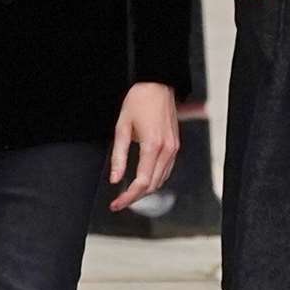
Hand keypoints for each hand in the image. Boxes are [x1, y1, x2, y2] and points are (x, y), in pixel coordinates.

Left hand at [109, 82, 179, 211]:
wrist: (158, 85)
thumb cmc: (138, 101)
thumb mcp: (122, 127)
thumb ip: (118, 156)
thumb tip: (114, 179)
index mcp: (153, 146)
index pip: (141, 182)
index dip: (127, 197)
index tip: (115, 204)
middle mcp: (167, 150)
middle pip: (152, 185)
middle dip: (135, 197)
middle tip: (118, 202)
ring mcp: (174, 149)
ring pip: (161, 180)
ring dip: (145, 191)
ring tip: (128, 194)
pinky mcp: (175, 146)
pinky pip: (166, 171)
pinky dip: (154, 180)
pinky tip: (143, 181)